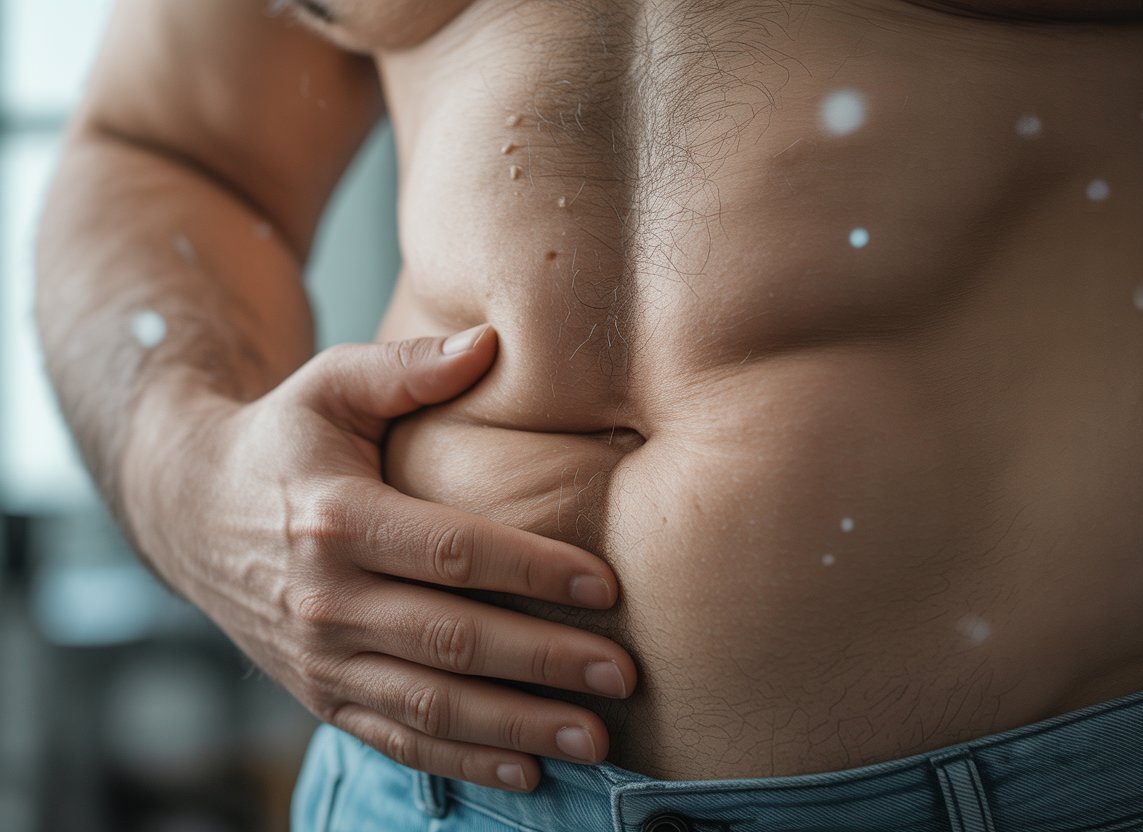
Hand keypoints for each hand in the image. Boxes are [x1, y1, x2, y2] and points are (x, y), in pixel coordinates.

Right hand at [121, 324, 636, 791]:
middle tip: (622, 675)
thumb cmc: (282, 439)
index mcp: (337, 518)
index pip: (453, 552)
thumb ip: (409, 364)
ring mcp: (319, 657)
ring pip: (430, 704)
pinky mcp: (318, 692)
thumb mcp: (332, 384)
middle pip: (452, 640)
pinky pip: (396, 737)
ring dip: (517, 727)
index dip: (533, 570)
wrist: (188, 510)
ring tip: (595, 737)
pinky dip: (461, 761)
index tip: (606, 587)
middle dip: (544, 663)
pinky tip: (526, 771)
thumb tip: (492, 340)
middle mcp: (325, 599)